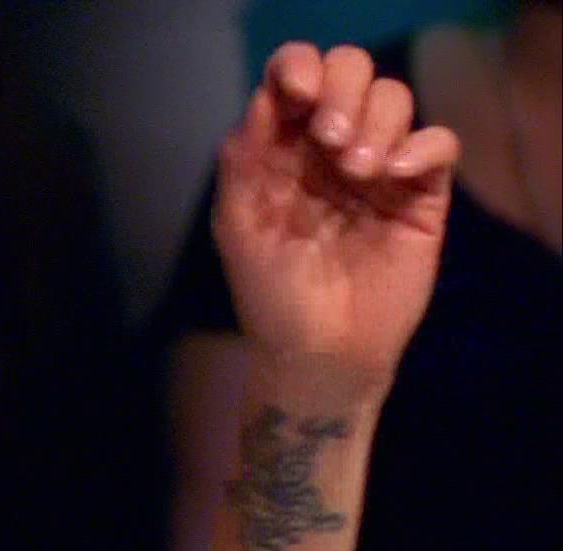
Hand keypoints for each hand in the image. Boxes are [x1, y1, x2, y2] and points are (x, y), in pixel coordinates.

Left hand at [214, 42, 462, 395]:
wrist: (319, 355)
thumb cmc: (272, 295)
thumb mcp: (239, 227)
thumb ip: (243, 163)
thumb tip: (263, 101)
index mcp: (282, 149)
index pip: (295, 80)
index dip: (298, 69)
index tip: (297, 94)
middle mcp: (330, 149)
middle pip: (350, 72)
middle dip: (341, 89)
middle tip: (328, 138)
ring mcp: (378, 169)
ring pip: (394, 99)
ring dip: (375, 121)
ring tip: (356, 171)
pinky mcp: (420, 196)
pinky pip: (439, 142)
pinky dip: (421, 147)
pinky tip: (394, 176)